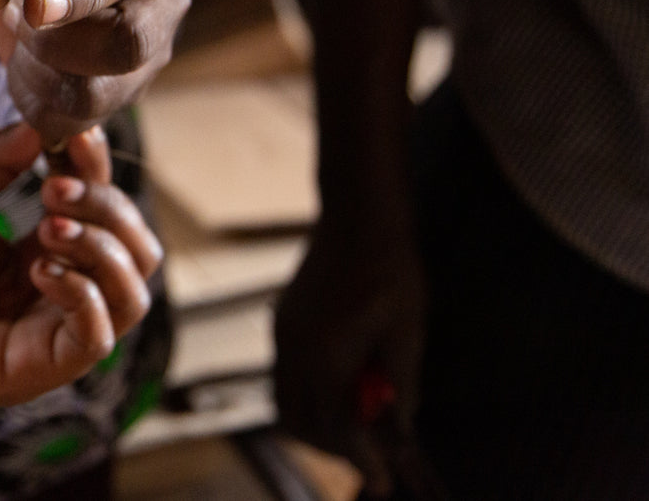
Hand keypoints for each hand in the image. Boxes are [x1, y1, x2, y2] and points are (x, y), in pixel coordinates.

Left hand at [0, 0, 189, 142]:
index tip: (34, 6)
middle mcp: (163, 3)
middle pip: (126, 46)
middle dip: (54, 42)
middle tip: (16, 15)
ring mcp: (149, 57)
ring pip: (95, 96)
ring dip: (37, 73)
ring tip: (17, 36)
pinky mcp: (121, 95)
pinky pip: (72, 122)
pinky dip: (34, 99)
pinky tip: (24, 64)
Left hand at [0, 123, 161, 426]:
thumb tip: (40, 124)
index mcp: (41, 251)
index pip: (103, 208)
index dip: (97, 167)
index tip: (73, 134)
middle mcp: (58, 292)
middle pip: (135, 249)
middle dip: (106, 206)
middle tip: (55, 186)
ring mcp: (52, 332)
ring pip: (132, 293)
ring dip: (103, 248)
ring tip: (49, 224)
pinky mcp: (39, 367)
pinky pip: (97, 337)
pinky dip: (83, 294)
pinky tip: (40, 267)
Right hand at [274, 206, 426, 495]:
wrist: (357, 215)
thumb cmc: (391, 270)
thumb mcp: (408, 332)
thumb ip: (400, 386)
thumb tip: (398, 431)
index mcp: (326, 354)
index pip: (337, 427)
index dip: (361, 460)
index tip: (382, 482)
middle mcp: (294, 348)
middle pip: (297, 422)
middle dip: (332, 446)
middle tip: (370, 452)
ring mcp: (282, 334)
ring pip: (285, 400)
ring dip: (318, 421)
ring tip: (358, 421)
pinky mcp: (282, 321)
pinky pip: (287, 374)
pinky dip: (311, 393)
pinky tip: (345, 383)